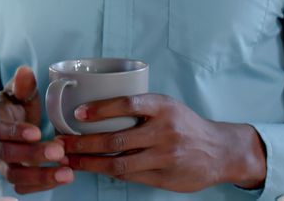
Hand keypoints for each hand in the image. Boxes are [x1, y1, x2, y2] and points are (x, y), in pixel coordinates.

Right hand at [0, 66, 73, 194]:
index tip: (37, 132)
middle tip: (60, 152)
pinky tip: (62, 178)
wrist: (1, 127)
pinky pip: (22, 187)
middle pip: (8, 155)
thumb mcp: (16, 92)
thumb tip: (25, 71)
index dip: (16, 132)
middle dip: (33, 156)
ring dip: (41, 176)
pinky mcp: (12, 176)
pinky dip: (41, 186)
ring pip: (15, 176)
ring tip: (67, 173)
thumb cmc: (13, 107)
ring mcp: (1, 164)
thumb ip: (22, 85)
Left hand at [58, 94, 266, 192]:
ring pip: (120, 164)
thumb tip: (97, 111)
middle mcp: (165, 131)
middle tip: (62, 143)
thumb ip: (140, 108)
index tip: (78, 114)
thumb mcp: (167, 107)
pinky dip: (110, 173)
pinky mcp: (165, 177)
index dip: (101, 109)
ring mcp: (165, 157)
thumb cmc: (186, 125)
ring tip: (71, 160)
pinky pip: (131, 177)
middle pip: (117, 140)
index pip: (128, 104)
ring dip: (90, 163)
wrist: (221, 151)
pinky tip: (95, 169)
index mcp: (163, 107)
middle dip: (84, 143)